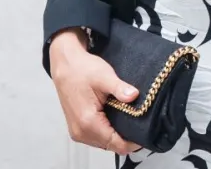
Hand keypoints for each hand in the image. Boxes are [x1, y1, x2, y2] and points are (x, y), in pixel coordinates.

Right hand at [48, 29, 141, 154]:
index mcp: (88, 122)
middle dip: (125, 137)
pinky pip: (97, 137)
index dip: (133, 142)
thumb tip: (134, 96)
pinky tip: (113, 118)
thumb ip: (120, 88)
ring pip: (104, 143)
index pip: (116, 144)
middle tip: (138, 122)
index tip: (144, 133)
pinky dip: (107, 131)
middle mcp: (80, 131)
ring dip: (116, 135)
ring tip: (127, 118)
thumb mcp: (104, 76)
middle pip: (111, 146)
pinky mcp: (77, 128)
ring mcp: (77, 131)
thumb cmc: (82, 69)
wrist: (66, 65)